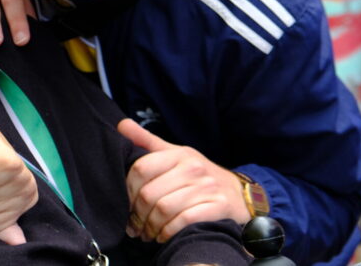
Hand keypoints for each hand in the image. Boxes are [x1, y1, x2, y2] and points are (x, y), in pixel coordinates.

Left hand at [118, 118, 250, 242]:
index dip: (127, 190)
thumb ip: (148, 142)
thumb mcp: (176, 155)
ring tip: (147, 233)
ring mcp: (207, 187)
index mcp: (178, 154)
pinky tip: (163, 235)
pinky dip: (168, 232)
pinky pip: (183, 221)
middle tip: (134, 226)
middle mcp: (193, 168)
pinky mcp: (218, 206)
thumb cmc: (199, 176)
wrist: (239, 194)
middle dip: (137, 214)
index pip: (141, 168)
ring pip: (164, 209)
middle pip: (149, 193)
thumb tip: (121, 125)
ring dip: (150, 226)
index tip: (125, 204)